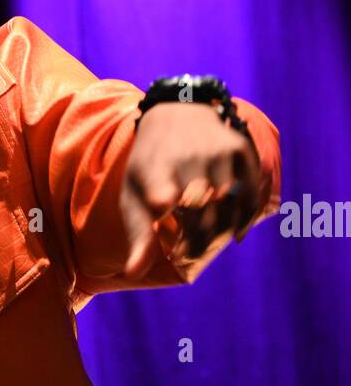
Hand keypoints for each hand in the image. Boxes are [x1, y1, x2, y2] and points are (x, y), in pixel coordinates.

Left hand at [120, 101, 262, 277]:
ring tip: (209, 235)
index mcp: (155, 169)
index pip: (162, 193)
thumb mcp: (134, 194)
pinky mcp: (241, 149)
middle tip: (189, 250)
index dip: (163, 201)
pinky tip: (236, 231)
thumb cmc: (149, 165)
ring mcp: (218, 152)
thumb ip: (138, 235)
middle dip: (197, 241)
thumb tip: (133, 273)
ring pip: (229, 206)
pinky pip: (251, 193)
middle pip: (201, 215)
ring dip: (222, 229)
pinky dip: (247, 216)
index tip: (164, 209)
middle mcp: (188, 158)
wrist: (177, 112)